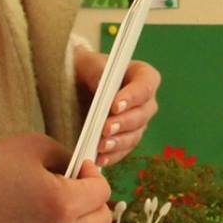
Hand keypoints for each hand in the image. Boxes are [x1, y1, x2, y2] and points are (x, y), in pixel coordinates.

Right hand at [0, 132, 112, 222]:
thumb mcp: (37, 147)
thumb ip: (67, 158)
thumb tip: (83, 171)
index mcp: (62, 201)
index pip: (102, 193)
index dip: (94, 175)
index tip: (80, 169)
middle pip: (100, 222)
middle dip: (94, 201)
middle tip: (77, 188)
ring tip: (68, 212)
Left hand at [72, 48, 160, 166]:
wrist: (76, 86)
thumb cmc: (85, 69)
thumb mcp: (87, 64)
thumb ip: (96, 72)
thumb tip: (103, 91)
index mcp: (142, 75)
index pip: (146, 85)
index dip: (133, 97)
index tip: (114, 106)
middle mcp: (145, 100)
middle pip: (142, 114)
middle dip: (123, 123)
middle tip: (105, 129)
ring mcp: (138, 122)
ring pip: (135, 135)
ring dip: (118, 142)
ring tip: (101, 146)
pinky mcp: (127, 138)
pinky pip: (124, 150)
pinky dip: (112, 155)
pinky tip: (99, 158)